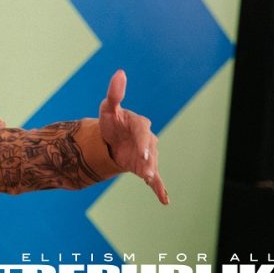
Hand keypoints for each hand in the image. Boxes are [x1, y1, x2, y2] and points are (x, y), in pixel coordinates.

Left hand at [99, 70, 168, 204]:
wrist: (111, 138)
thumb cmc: (111, 120)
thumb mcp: (109, 107)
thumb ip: (114, 93)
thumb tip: (120, 72)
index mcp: (139, 124)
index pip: (143, 132)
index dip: (143, 142)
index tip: (143, 153)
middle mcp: (147, 139)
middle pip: (149, 150)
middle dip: (147, 160)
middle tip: (145, 171)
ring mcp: (148, 154)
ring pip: (152, 164)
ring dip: (150, 173)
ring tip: (147, 180)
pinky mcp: (145, 167)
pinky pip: (155, 179)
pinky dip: (160, 189)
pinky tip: (165, 200)